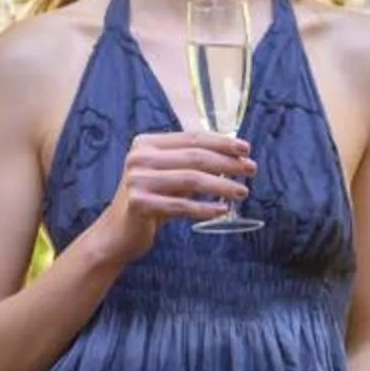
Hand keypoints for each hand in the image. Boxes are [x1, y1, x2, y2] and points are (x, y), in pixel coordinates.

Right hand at [91, 130, 253, 261]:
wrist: (118, 233)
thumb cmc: (149, 200)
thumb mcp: (166, 174)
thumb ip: (189, 161)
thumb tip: (233, 154)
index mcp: (146, 143)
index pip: (192, 138)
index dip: (221, 142)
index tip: (246, 149)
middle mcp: (139, 158)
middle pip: (195, 156)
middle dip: (227, 163)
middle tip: (251, 169)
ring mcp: (137, 181)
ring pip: (191, 179)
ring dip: (222, 185)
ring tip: (243, 192)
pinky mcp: (139, 204)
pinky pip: (181, 206)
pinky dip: (205, 208)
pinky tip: (222, 211)